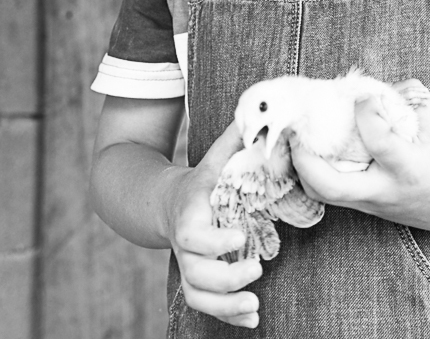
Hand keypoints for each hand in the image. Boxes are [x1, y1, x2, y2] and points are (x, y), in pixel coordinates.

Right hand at [164, 121, 263, 328]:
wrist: (164, 203)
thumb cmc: (199, 180)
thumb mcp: (214, 158)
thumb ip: (236, 138)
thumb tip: (264, 111)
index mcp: (190, 214)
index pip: (193, 236)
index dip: (213, 242)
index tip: (239, 238)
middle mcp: (185, 245)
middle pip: (195, 273)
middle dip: (225, 279)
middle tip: (257, 269)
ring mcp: (189, 265)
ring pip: (198, 296)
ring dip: (225, 306)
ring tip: (255, 305)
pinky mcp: (198, 280)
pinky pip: (206, 306)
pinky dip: (229, 317)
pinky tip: (254, 319)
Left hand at [290, 80, 429, 231]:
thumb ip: (408, 97)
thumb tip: (373, 86)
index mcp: (407, 167)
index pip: (378, 140)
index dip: (366, 111)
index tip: (363, 96)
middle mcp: (383, 190)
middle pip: (331, 186)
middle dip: (304, 158)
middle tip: (296, 128)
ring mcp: (369, 203)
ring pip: (321, 194)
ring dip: (302, 166)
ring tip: (297, 137)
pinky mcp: (361, 207)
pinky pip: (327, 192)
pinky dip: (313, 171)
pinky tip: (310, 151)